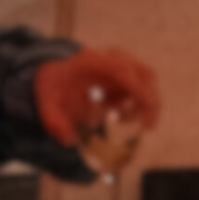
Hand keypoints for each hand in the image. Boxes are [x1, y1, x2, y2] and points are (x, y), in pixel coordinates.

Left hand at [35, 48, 160, 170]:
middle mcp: (112, 58)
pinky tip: (119, 117)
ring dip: (147, 104)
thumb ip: (56, 123)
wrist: (55, 76)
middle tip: (147, 126)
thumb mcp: (48, 106)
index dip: (138, 89)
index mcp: (93, 61)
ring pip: (148, 80)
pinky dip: (140, 105)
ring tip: (123, 121)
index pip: (123, 70)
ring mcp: (122, 64)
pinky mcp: (127, 75)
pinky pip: (143, 88)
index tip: (144, 111)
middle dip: (150, 101)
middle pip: (144, 74)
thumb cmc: (53, 89)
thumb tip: (69, 141)